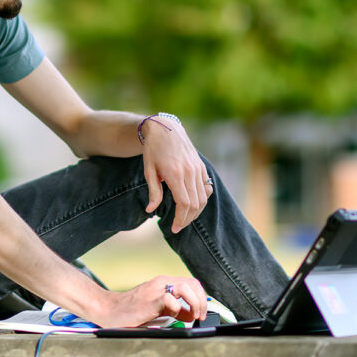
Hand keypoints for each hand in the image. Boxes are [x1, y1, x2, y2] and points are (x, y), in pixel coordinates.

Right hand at [88, 275, 206, 327]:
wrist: (108, 309)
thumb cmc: (130, 311)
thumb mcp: (157, 309)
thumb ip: (174, 310)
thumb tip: (190, 315)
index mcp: (164, 283)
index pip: (192, 283)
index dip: (201, 298)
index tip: (201, 313)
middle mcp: (162, 283)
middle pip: (193, 283)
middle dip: (202, 301)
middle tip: (200, 316)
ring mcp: (156, 290)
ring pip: (186, 287)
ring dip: (195, 303)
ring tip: (193, 316)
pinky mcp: (150, 300)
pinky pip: (171, 299)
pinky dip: (177, 309)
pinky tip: (172, 316)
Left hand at [140, 118, 212, 232]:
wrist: (166, 129)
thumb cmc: (153, 150)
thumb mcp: (148, 170)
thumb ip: (153, 191)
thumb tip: (150, 210)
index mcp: (175, 173)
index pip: (183, 204)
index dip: (180, 219)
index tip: (174, 228)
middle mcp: (189, 172)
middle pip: (195, 204)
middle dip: (187, 219)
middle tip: (178, 227)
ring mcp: (198, 169)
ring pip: (203, 198)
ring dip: (196, 212)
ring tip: (185, 218)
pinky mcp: (201, 167)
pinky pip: (207, 188)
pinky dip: (202, 200)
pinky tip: (193, 205)